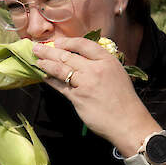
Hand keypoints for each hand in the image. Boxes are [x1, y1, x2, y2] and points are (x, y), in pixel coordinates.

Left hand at [33, 37, 158, 153]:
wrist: (128, 122)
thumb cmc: (124, 100)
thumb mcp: (117, 74)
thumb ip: (101, 65)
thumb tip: (81, 60)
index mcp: (108, 60)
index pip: (84, 44)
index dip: (68, 42)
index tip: (58, 42)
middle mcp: (96, 69)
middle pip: (67, 56)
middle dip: (49, 51)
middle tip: (37, 48)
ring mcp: (85, 83)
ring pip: (60, 69)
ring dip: (46, 64)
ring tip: (37, 60)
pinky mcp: (78, 98)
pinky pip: (60, 86)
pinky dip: (51, 81)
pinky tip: (45, 77)